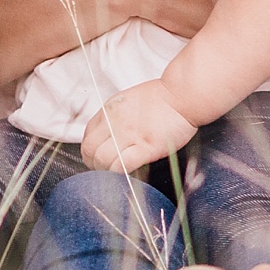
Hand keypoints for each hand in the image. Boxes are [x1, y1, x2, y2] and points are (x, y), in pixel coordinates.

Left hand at [80, 80, 198, 171]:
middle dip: (93, 163)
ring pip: (102, 160)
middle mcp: (115, 122)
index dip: (89, 150)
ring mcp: (129, 135)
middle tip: (102, 169)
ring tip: (113, 174)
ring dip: (105, 171)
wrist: (182, 95)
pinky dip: (120, 174)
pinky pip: (122, 166)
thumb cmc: (161, 97)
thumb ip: (115, 117)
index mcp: (109, 110)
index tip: (96, 157)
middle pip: (90, 150)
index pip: (87, 135)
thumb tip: (108, 136)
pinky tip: (126, 174)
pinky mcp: (145, 147)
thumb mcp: (128, 100)